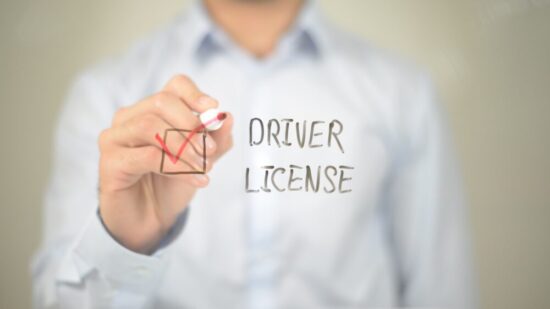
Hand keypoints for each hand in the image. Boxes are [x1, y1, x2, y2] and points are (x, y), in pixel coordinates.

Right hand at [98, 75, 232, 253]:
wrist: (150, 219)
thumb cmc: (172, 184)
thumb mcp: (201, 159)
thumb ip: (216, 140)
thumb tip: (228, 118)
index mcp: (153, 110)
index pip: (175, 86)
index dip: (195, 95)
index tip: (214, 111)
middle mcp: (129, 117)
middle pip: (161, 102)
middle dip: (191, 125)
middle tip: (211, 150)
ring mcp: (114, 137)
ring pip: (150, 125)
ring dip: (184, 147)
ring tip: (204, 166)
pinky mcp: (109, 162)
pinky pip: (147, 156)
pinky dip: (177, 167)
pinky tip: (197, 179)